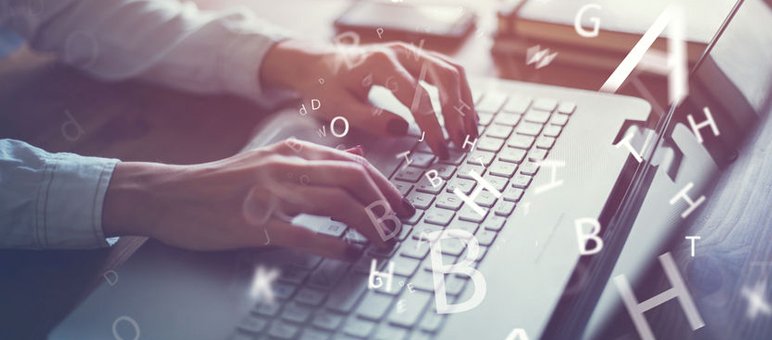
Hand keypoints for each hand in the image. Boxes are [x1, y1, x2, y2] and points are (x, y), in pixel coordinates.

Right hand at [102, 140, 414, 258]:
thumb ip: (315, 162)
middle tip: (400, 224)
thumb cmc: (223, 183)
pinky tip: (349, 253)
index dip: (384, 186)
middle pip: (353, 180)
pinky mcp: (255, 222)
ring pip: (336, 204)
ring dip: (367, 224)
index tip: (401, 206)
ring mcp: (271, 194)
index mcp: (293, 152)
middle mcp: (286, 167)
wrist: (172, 194)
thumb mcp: (271, 161)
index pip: (354, 164)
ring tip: (383, 241)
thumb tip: (358, 159)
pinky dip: (333, 244)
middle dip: (385, 203)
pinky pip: (304, 233)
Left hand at [260, 39, 478, 158]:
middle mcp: (401, 52)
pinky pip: (448, 71)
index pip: (418, 97)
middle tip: (461, 143)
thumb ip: (369, 119)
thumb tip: (403, 129)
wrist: (318, 65)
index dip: (433, 126)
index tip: (440, 150)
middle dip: (457, 113)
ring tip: (470, 132)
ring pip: (452, 71)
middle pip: (445, 78)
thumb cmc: (325, 88)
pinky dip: (461, 93)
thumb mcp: (337, 108)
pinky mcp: (417, 58)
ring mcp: (412, 52)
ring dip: (466, 102)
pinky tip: (464, 117)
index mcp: (380, 64)